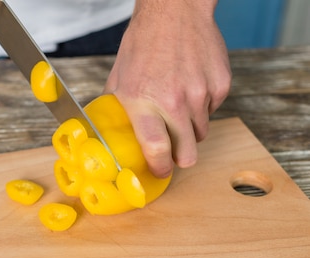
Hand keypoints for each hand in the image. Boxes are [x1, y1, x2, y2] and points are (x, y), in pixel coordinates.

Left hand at [104, 0, 230, 177]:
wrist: (174, 11)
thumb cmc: (143, 43)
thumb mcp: (119, 77)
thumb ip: (116, 108)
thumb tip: (108, 132)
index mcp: (142, 101)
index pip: (155, 148)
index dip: (159, 167)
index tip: (160, 171)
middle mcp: (173, 100)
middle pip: (188, 151)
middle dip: (182, 158)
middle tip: (175, 154)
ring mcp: (200, 92)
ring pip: (201, 131)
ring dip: (190, 128)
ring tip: (178, 106)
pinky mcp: (220, 84)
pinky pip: (213, 109)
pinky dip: (204, 105)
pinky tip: (191, 86)